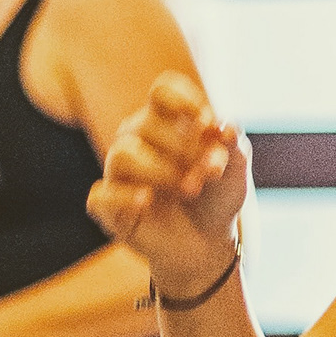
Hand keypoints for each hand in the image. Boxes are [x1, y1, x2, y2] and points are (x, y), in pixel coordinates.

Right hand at [88, 73, 247, 299]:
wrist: (209, 244)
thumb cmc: (217, 197)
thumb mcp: (234, 171)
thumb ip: (232, 146)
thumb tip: (224, 127)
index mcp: (166, 122)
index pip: (162, 92)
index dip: (181, 99)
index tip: (207, 121)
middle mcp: (137, 140)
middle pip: (145, 123)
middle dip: (184, 146)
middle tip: (211, 172)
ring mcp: (119, 173)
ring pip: (122, 154)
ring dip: (160, 169)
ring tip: (190, 188)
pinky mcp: (108, 206)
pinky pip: (100, 195)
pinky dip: (123, 197)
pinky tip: (147, 202)